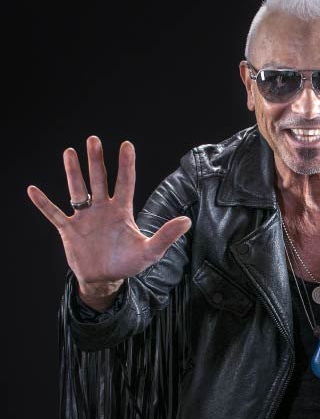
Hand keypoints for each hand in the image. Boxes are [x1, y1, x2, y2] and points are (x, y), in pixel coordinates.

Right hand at [27, 136, 191, 294]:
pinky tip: (33, 190)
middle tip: (93, 139)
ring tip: (69, 151)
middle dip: (96, 160)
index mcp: (122, 212)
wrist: (105, 279)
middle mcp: (102, 209)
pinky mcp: (69, 229)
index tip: (127, 145)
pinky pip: (54, 213)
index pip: (126, 183)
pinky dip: (43, 203)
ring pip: (77, 189)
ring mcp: (84, 217)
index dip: (126, 164)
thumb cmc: (128, 264)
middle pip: (99, 180)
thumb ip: (166, 235)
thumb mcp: (150, 252)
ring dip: (73, 172)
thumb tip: (187, 221)